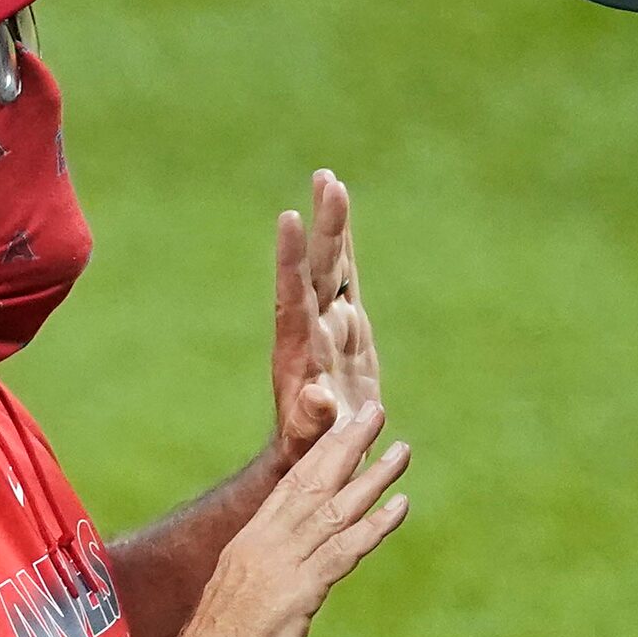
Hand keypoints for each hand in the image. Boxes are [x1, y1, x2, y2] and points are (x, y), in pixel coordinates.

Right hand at [168, 402, 407, 636]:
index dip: (319, 454)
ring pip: (334, 508)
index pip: (290, 487)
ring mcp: (282, 565)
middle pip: (312, 482)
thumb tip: (283, 586)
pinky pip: (344, 550)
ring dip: (372, 477)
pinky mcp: (298, 592)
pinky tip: (400, 506)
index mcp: (249, 542)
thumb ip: (264, 584)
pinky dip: (375, 525)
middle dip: (347, 445)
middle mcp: (264, 543)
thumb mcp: (239, 605)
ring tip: (401, 451)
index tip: (343, 426)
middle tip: (376, 411)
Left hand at [271, 169, 381, 460]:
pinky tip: (342, 218)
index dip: (292, 258)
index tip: (289, 219)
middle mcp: (311, 329)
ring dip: (333, 226)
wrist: (315, 456)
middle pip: (318, 269)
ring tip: (329, 180)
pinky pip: (347, 281)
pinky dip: (347, 250)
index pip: (294, 295)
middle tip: (326, 181)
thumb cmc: (310, 454)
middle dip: (324, 227)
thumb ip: (312, 420)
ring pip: (332, 267)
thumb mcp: (310, 442)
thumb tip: (317, 399)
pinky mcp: (347, 329)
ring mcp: (329, 325)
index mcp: (299, 351)